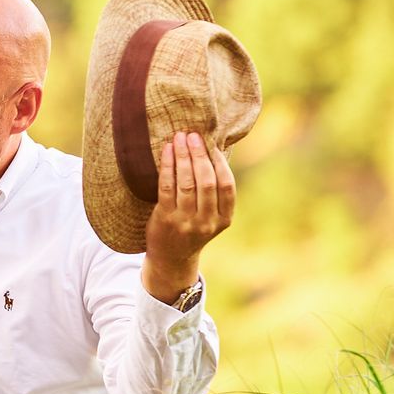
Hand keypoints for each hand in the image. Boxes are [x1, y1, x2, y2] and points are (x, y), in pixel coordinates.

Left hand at [143, 131, 234, 301]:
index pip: (227, 186)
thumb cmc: (192, 228)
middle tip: (193, 135)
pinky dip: (168, 166)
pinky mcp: (166, 219)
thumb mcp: (212, 217)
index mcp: (224, 219)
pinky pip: (167, 187)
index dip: (220, 162)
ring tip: (179, 138)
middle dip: (200, 155)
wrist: (171, 258)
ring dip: (183, 156)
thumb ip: (215, 192)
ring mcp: (186, 222)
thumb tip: (212, 150)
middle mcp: (207, 222)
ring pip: (187, 183)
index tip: (211, 144)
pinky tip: (167, 151)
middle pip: (207, 182)